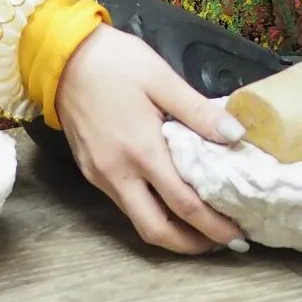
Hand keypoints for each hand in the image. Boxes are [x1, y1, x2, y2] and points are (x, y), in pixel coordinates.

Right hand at [53, 27, 246, 254]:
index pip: (184, 204)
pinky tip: (168, 198)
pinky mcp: (90, 171)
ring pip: (138, 221)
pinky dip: (151, 211)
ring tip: (202, 225)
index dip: (215, 227)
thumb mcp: (162, 78)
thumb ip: (198, 111)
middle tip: (223, 243)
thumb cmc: (115, 61)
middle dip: (191, 245)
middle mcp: (118, 173)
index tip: (239, 236)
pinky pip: (124, 203)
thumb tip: (236, 136)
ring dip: (171, 231)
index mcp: (141, 151)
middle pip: (156, 231)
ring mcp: (100, 176)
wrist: (61, 55)